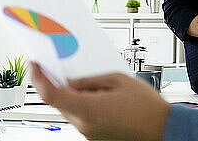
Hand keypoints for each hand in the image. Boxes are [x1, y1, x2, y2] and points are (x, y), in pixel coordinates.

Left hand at [30, 62, 169, 140]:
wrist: (164, 129)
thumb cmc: (147, 107)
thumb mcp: (119, 80)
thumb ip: (91, 79)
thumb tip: (71, 81)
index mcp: (88, 109)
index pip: (50, 94)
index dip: (37, 77)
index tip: (33, 65)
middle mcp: (84, 125)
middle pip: (58, 102)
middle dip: (55, 84)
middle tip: (56, 67)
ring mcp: (89, 134)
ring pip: (70, 110)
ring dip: (71, 95)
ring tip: (85, 80)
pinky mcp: (96, 138)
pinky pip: (82, 118)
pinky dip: (83, 105)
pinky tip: (95, 95)